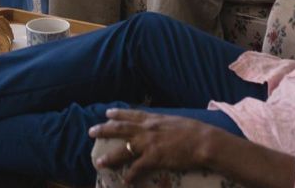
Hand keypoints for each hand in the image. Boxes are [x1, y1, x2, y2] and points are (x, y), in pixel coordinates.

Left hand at [90, 109, 211, 179]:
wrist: (203, 141)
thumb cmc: (195, 131)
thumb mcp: (176, 121)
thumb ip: (164, 123)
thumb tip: (161, 125)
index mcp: (153, 119)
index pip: (131, 114)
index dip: (117, 114)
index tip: (107, 113)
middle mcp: (147, 129)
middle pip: (119, 129)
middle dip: (103, 130)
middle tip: (91, 131)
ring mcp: (149, 144)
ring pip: (123, 149)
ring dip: (109, 157)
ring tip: (99, 162)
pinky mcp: (154, 158)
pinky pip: (136, 168)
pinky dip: (129, 175)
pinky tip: (125, 181)